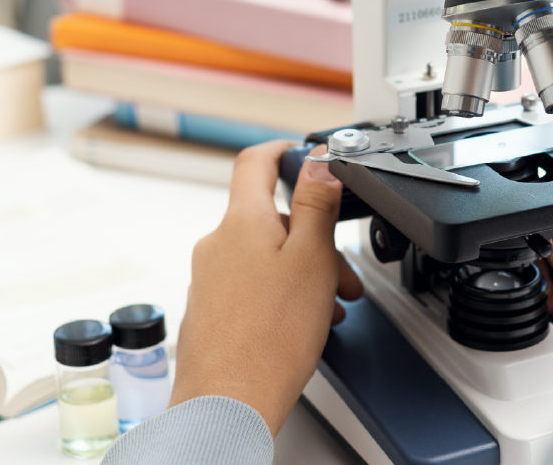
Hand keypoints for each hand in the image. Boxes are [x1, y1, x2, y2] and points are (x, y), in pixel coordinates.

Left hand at [169, 141, 362, 433]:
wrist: (229, 403)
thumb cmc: (268, 339)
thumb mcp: (311, 259)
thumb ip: (316, 203)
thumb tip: (318, 160)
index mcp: (241, 221)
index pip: (254, 162)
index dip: (283, 150)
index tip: (304, 154)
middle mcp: (217, 245)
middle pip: (272, 219)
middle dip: (314, 238)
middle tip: (342, 270)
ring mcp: (210, 279)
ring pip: (266, 257)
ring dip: (304, 273)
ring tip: (329, 305)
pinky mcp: (212, 311)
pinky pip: (253, 287)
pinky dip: (283, 295)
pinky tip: (305, 325)